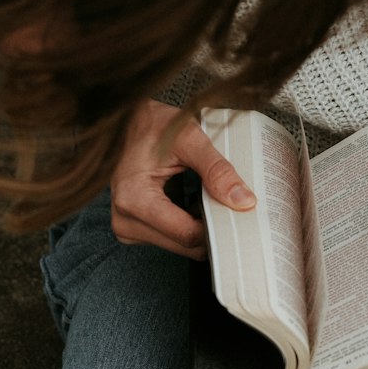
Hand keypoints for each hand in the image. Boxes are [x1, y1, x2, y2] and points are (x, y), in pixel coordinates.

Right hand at [111, 100, 254, 258]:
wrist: (129, 122)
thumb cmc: (154, 126)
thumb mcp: (190, 139)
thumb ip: (217, 170)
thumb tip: (243, 201)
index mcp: (133, 199)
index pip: (187, 234)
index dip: (218, 226)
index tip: (238, 212)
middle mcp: (124, 219)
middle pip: (185, 246)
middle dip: (211, 230)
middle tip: (230, 205)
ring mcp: (126, 226)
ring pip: (180, 246)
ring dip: (200, 228)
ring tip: (210, 200)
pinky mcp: (133, 227)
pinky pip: (171, 239)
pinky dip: (188, 225)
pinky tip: (196, 204)